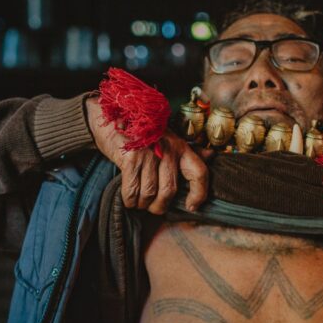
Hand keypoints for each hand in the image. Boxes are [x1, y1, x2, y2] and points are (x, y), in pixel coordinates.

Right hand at [86, 98, 210, 213]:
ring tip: (139, 203)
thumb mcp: (168, 137)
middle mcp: (167, 149)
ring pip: (150, 193)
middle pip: (170, 190)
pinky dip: (130, 200)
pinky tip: (129, 200)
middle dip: (160, 206)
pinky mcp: (130, 158)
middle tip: (154, 208)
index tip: (192, 206)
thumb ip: (187, 150)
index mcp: (180, 146)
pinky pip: (132, 190)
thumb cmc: (142, 131)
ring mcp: (149, 153)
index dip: (199, 194)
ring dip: (143, 204)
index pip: (199, 173)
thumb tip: (210, 155)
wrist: (111, 114)